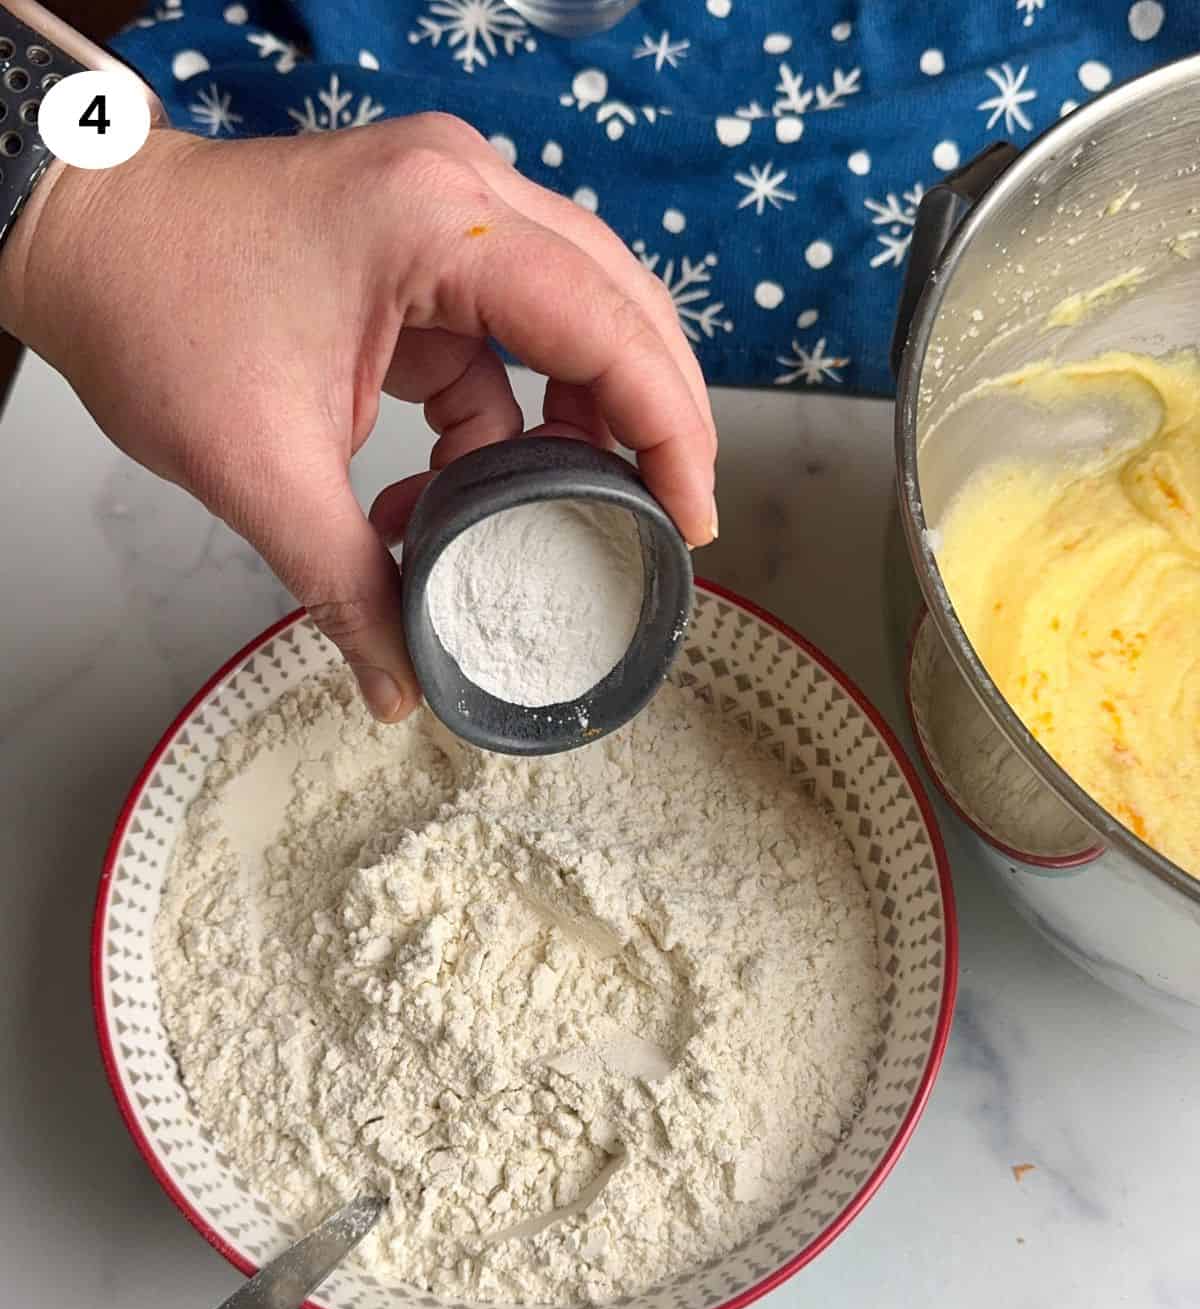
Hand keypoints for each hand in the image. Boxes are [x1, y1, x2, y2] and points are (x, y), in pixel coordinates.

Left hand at [0, 117, 716, 718]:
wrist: (79, 238)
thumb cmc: (151, 308)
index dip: (669, 427)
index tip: (689, 518)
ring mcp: (447, 216)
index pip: (605, 324)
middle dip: (648, 423)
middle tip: (665, 521)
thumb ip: (345, 586)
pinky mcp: (424, 255)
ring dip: (564, 432)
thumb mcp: (258, 469)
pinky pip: (502, 347)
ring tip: (536, 522)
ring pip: (570, 326)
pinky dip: (495, 427)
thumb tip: (398, 688)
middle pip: (617, 309)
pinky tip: (449, 498)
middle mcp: (461, 194)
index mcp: (436, 223)